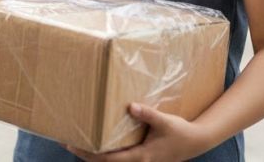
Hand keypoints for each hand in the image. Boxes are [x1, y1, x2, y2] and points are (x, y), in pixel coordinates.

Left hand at [66, 104, 208, 161]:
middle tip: (68, 143)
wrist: (196, 142)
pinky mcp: (142, 159)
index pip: (108, 160)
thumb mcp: (164, 121)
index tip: (73, 145)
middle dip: (86, 155)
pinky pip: (119, 159)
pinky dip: (106, 154)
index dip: (89, 154)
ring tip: (78, 142)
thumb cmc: (179, 132)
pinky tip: (99, 143)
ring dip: (95, 155)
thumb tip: (131, 107)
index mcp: (141, 157)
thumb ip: (148, 114)